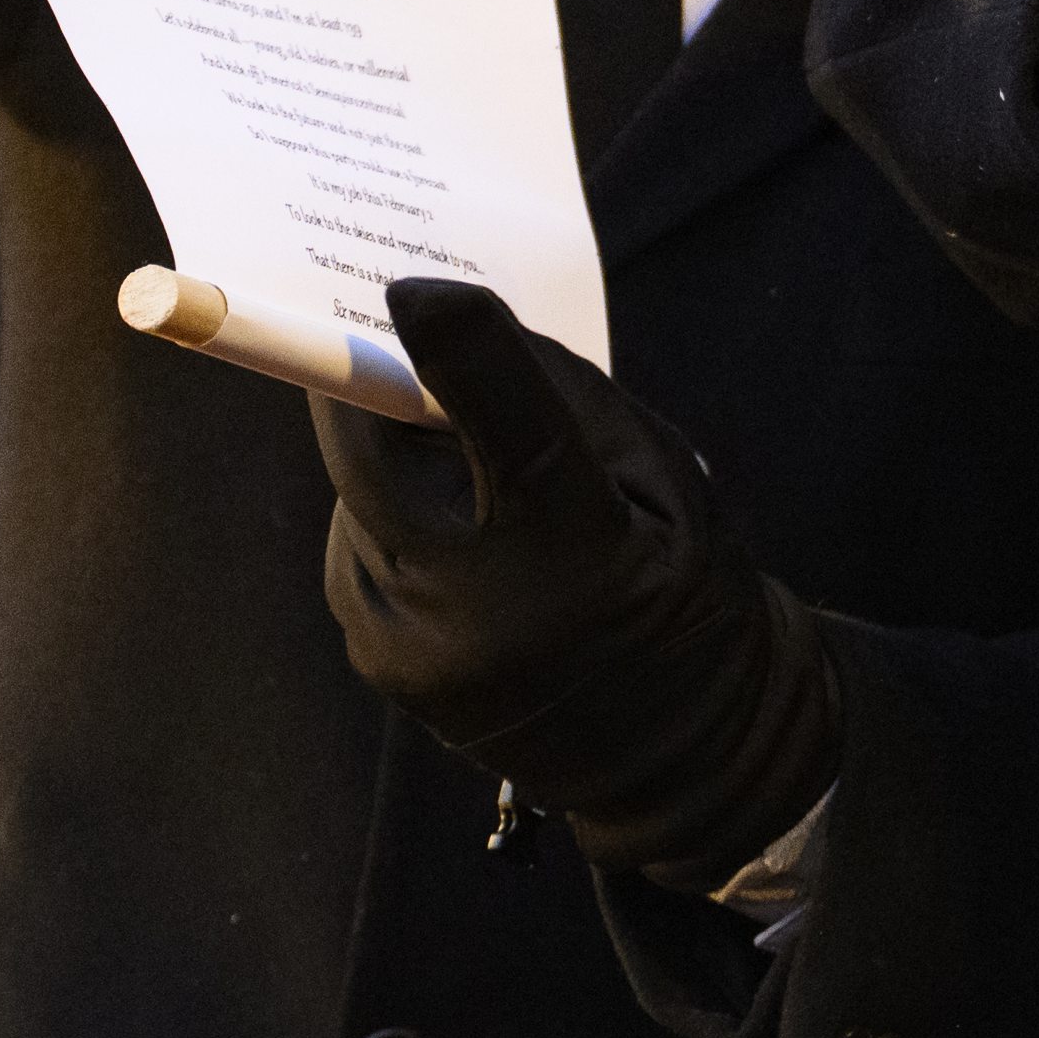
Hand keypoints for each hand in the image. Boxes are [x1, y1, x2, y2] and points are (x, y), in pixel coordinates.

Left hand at [312, 279, 841, 887]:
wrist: (675, 752)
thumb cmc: (683, 590)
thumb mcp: (668, 481)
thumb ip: (562, 405)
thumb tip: (452, 329)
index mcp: (577, 554)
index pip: (504, 428)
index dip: (453, 347)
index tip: (412, 285)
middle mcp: (473, 607)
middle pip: (369, 447)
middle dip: (370, 379)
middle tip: (393, 333)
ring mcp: (406, 644)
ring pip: (355, 490)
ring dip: (391, 453)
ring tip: (469, 474)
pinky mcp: (373, 657)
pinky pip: (356, 541)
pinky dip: (391, 511)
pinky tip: (456, 534)